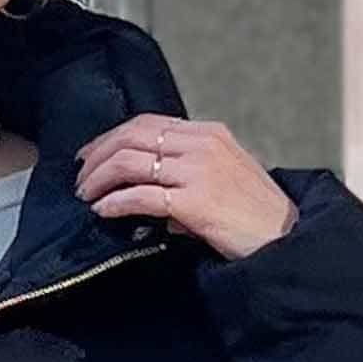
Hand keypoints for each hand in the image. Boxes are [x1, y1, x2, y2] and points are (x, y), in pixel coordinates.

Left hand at [72, 115, 297, 260]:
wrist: (283, 238)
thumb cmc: (254, 215)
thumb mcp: (224, 178)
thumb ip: (188, 175)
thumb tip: (150, 192)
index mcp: (208, 134)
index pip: (147, 123)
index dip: (111, 137)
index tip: (90, 155)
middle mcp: (201, 144)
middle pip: (132, 136)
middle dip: (98, 156)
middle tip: (79, 179)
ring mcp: (197, 171)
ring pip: (130, 162)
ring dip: (99, 179)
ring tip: (85, 197)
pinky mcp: (194, 201)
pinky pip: (140, 196)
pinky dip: (114, 203)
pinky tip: (102, 211)